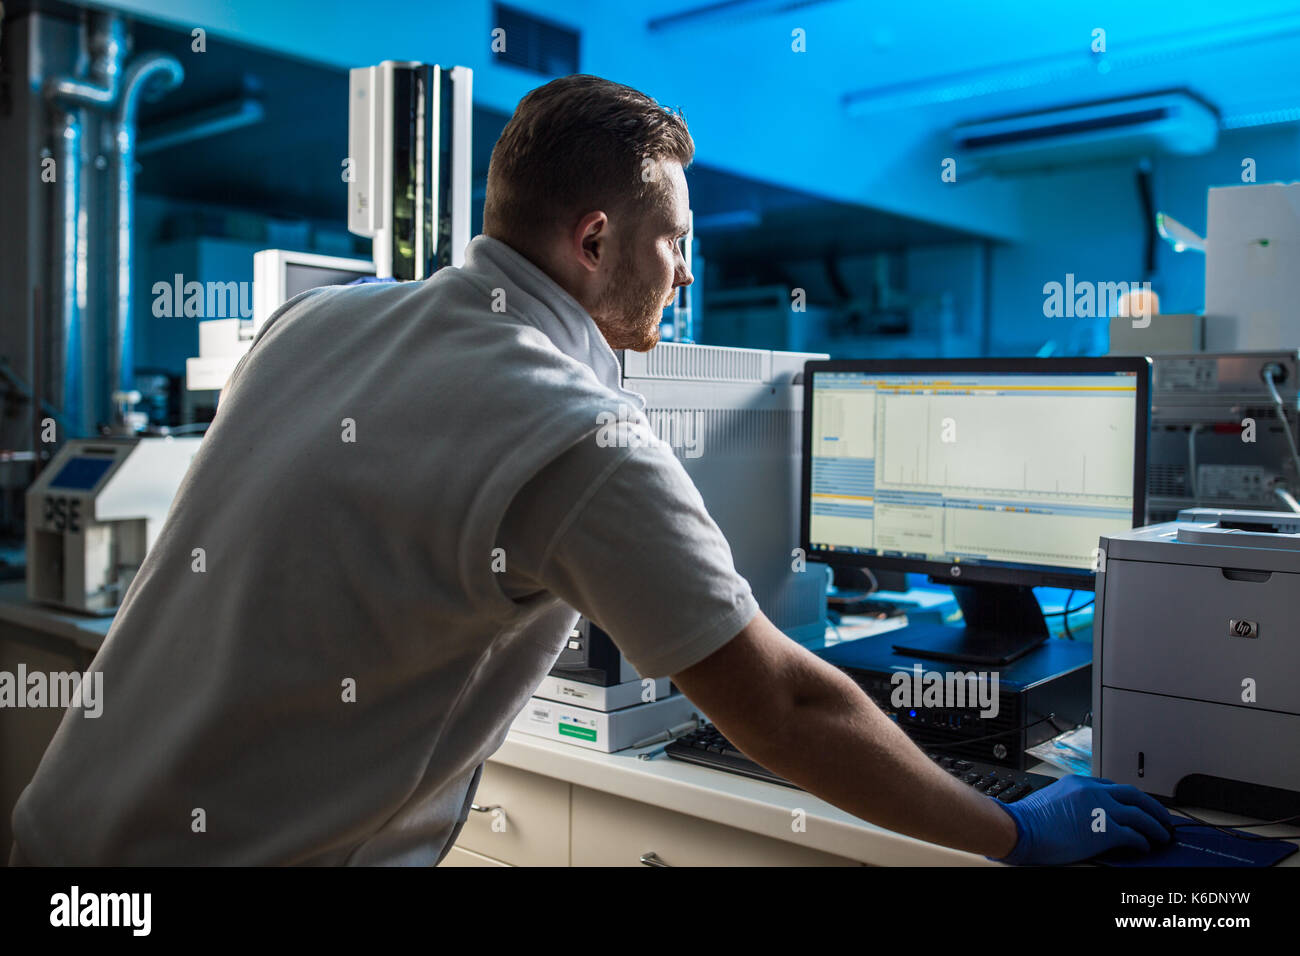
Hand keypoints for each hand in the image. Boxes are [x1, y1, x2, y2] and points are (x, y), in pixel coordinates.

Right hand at [989, 774, 1173, 864]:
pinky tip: (1144, 847)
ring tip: (1162, 835)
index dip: (1129, 799)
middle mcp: (1094, 792)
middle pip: (1134, 795)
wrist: (1022, 829)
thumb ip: (1073, 802)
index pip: (1113, 787)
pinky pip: (1133, 835)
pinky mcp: (1105, 830)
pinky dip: (1143, 842)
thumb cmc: (1030, 819)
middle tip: (1162, 817)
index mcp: (1080, 783)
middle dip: (1153, 807)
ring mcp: (1101, 810)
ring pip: (1140, 815)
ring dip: (1155, 826)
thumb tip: (1083, 815)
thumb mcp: (1053, 800)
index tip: (1136, 807)